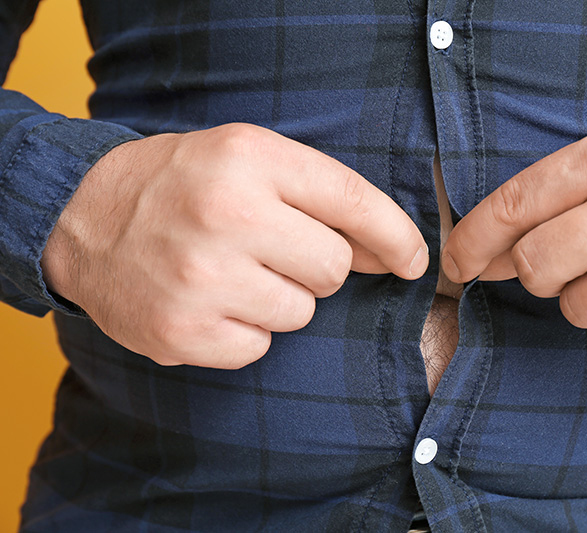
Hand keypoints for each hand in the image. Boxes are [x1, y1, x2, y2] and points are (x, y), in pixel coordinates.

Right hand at [42, 123, 427, 368]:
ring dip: (280, 299)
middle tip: (271, 249)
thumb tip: (391, 251)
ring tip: (233, 273)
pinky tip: (211, 303)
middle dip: (316, 264)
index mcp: (249, 158)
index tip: (413, 259)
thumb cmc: (181, 185)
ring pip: (301, 312)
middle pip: (333, 267)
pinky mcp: (182, 332)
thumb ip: (320, 195)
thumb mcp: (247, 159)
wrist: (82, 217)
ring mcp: (202, 278)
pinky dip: (245, 331)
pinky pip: (260, 347)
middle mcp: (227, 215)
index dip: (396, 236)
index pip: (353, 202)